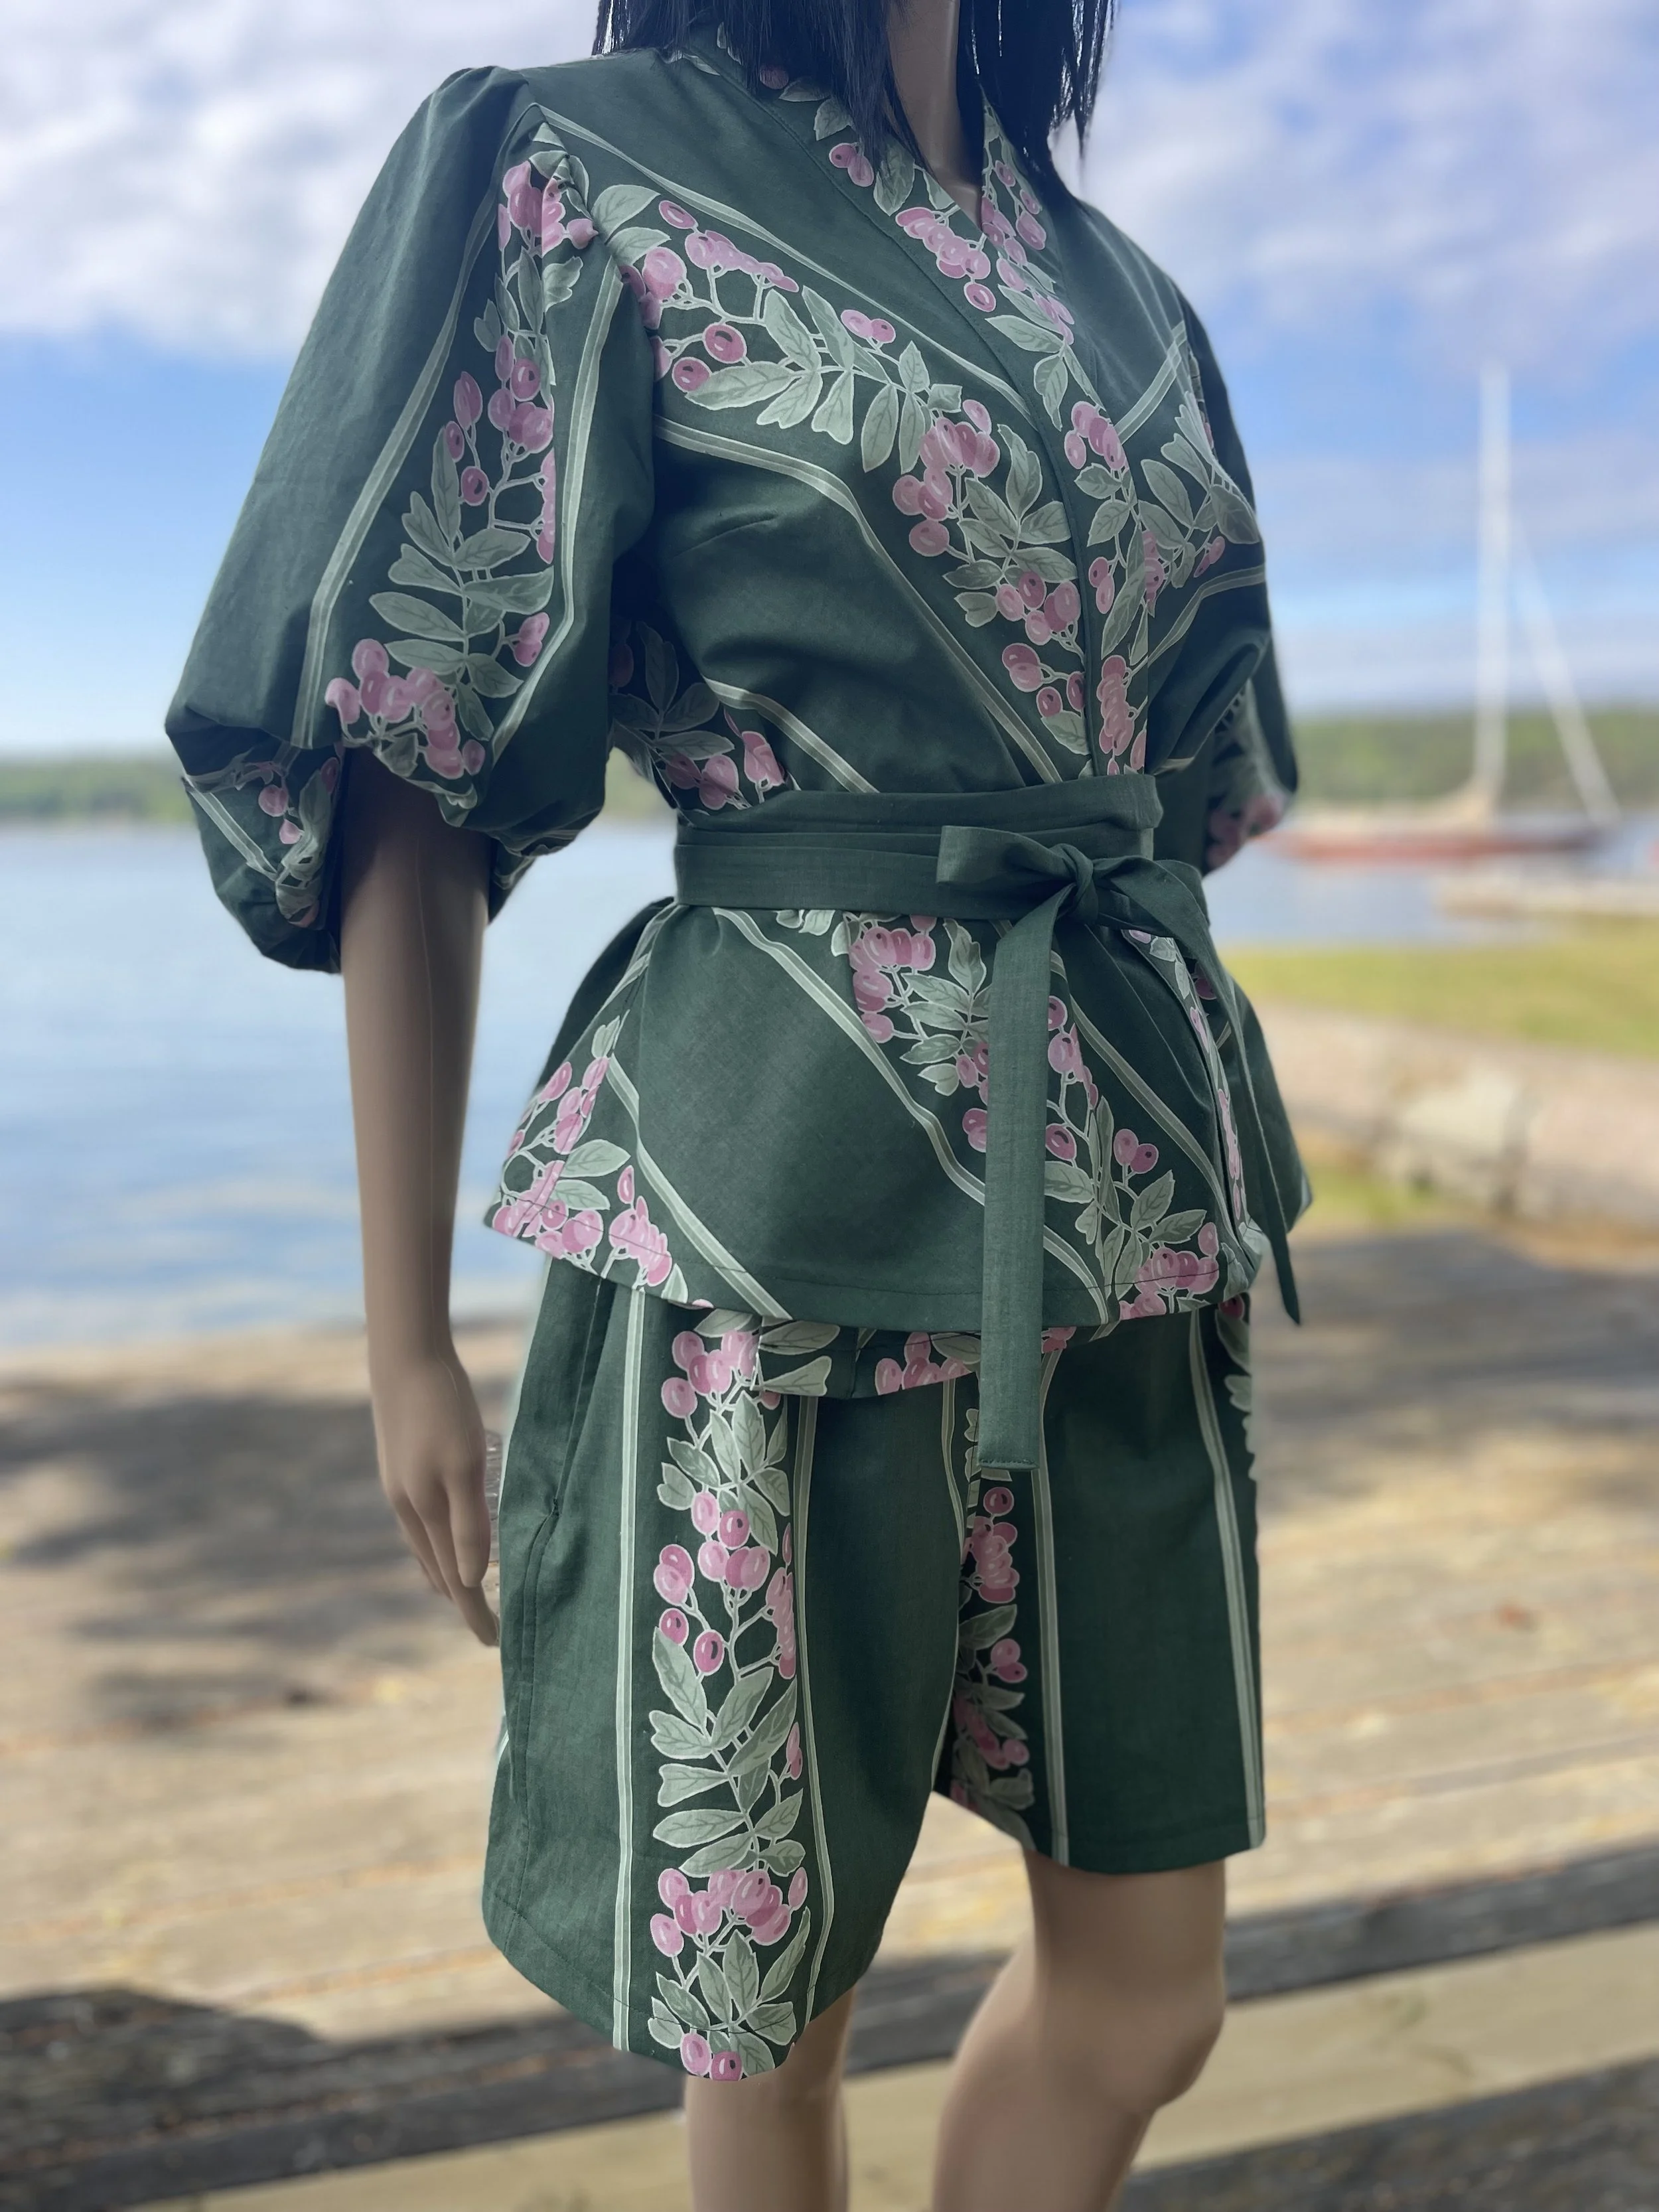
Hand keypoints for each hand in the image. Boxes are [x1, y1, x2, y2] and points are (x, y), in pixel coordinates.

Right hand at [370, 1347, 498, 1644]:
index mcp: (425, 1511)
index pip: (453, 1579)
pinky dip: (437, 1542)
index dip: (472, 1612)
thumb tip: (469, 1579)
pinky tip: (447, 1534)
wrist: (404, 1357)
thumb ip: (466, 1523)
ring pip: (426, 1546)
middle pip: (437, 1569)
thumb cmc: (442, 1409)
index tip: (493, 1643)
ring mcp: (400, 1486)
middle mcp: (407, 1506)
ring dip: (448, 1573)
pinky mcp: (401, 1466)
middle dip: (461, 1600)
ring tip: (467, 1592)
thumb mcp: (463, 1466)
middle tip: (486, 1627)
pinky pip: (421, 1521)